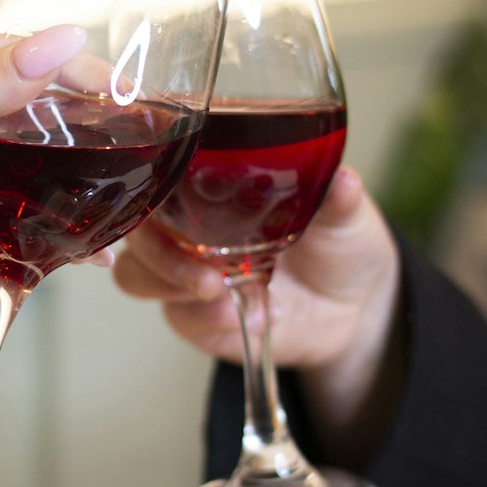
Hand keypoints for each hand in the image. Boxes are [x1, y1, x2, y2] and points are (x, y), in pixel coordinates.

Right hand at [114, 166, 405, 464]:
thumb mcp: (345, 215)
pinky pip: (178, 316)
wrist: (353, 309)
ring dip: (168, 282)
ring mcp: (185, 269)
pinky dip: (207, 319)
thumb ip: (339, 199)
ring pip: (135, 272)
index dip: (148, 175)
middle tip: (203, 268)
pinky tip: (245, 315)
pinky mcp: (194, 315)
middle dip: (156, 247)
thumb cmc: (339, 243)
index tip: (167, 187)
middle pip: (133, 224)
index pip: (159, 167)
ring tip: (216, 291)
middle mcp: (187, 222)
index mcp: (213, 179)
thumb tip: (344, 180)